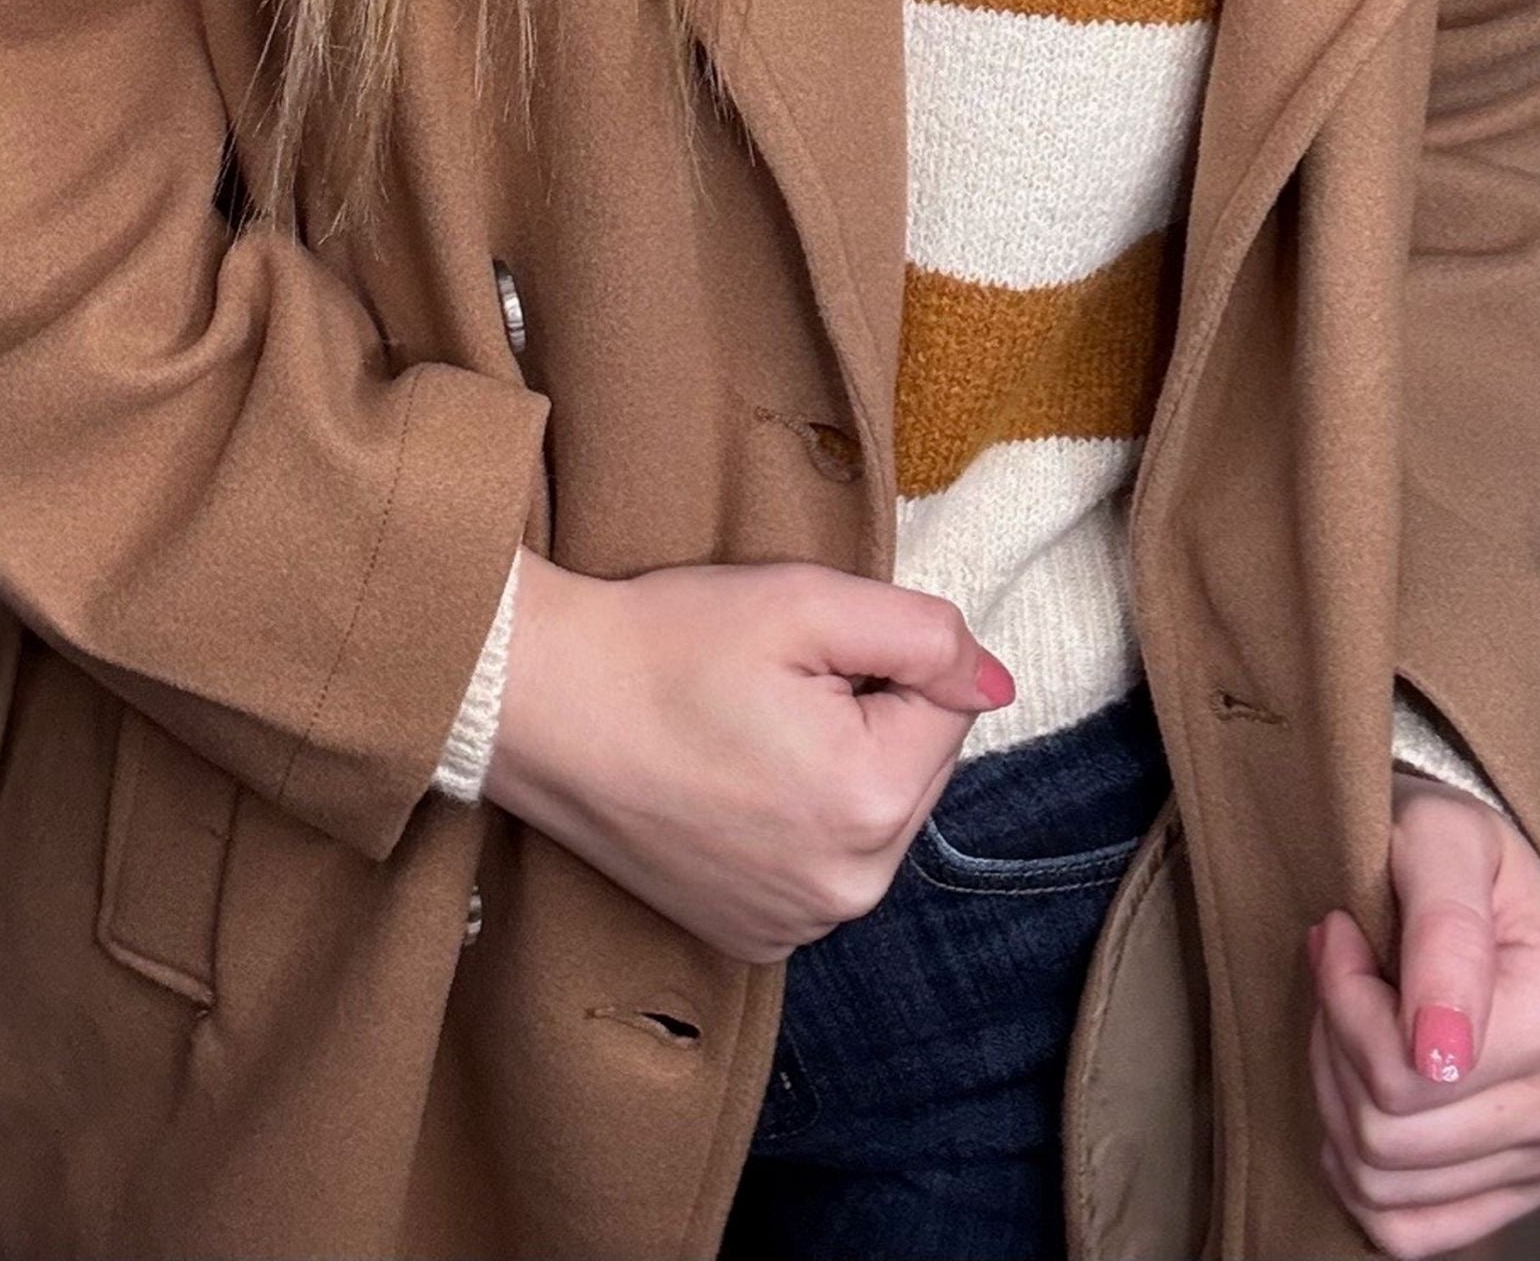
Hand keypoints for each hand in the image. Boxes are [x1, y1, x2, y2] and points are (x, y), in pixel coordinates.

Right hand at [485, 550, 1014, 963]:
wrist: (544, 707)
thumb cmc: (666, 644)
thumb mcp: (807, 600)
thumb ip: (925, 634)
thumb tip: (995, 681)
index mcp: (871, 802)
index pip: (947, 703)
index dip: (881, 657)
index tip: (800, 654)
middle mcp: (849, 889)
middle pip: (913, 769)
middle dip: (867, 716)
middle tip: (768, 684)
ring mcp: (797, 926)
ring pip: (870, 817)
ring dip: (837, 768)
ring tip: (744, 730)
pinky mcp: (755, 939)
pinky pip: (821, 864)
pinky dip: (796, 821)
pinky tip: (729, 783)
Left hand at [1307, 774, 1539, 1256]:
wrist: (1472, 877)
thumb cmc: (1444, 848)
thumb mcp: (1437, 838)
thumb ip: (1445, 927)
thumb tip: (1443, 1055)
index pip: (1403, 1070)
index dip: (1342, 998)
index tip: (1341, 932)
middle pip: (1388, 1136)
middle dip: (1335, 1049)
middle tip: (1344, 977)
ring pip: (1384, 1184)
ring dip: (1338, 1101)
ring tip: (1355, 1023)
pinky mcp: (1519, 1193)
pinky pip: (1407, 1232)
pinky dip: (1360, 1175)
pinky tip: (1363, 1096)